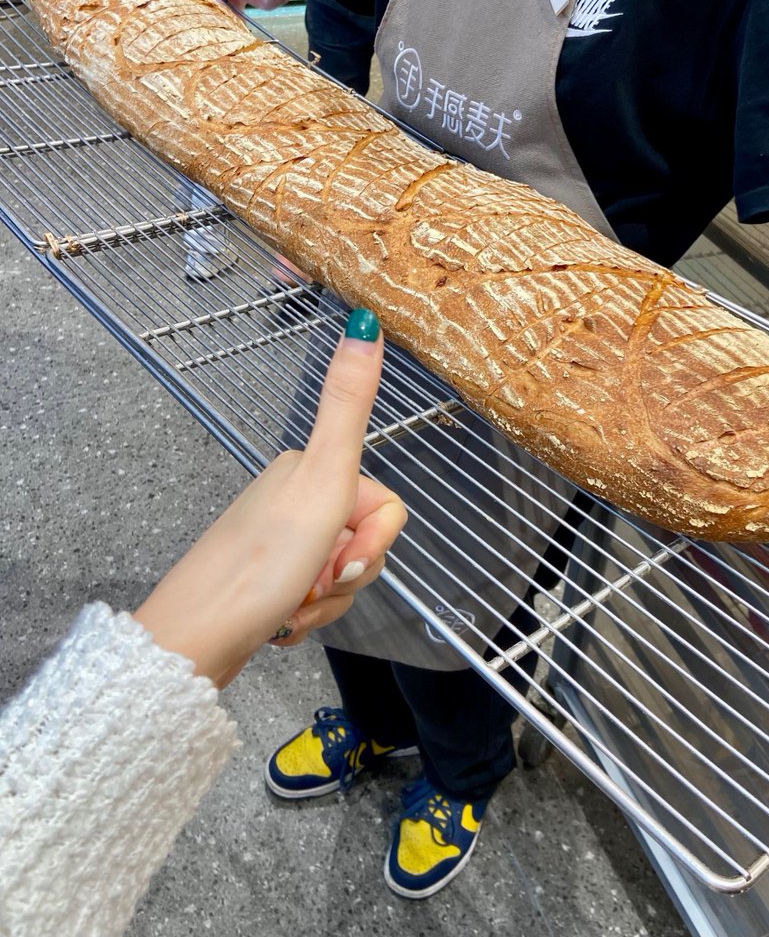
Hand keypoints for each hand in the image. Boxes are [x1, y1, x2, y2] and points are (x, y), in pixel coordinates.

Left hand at [134, 309, 405, 687]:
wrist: (196, 638)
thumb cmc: (261, 560)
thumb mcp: (323, 478)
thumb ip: (349, 403)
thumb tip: (363, 319)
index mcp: (310, 468)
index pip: (384, 506)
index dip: (373, 541)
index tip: (343, 558)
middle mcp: (296, 498)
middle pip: (366, 541)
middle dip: (349, 576)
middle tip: (313, 583)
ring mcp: (283, 540)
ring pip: (345, 574)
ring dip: (328, 601)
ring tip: (293, 605)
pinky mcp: (271, 580)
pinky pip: (316, 598)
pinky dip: (307, 616)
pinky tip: (282, 620)